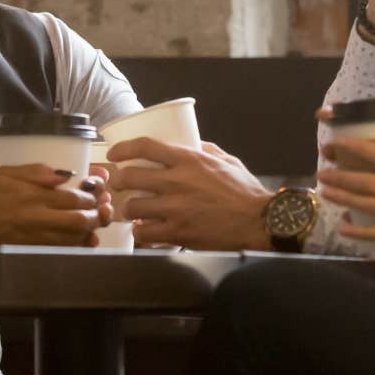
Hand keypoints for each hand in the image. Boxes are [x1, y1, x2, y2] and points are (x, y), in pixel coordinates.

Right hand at [0, 165, 102, 248]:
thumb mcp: (3, 173)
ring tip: (95, 222)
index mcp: (29, 196)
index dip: (92, 192)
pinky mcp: (25, 252)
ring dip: (89, 231)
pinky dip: (74, 246)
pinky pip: (58, 252)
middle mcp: (33, 219)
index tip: (98, 186)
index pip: (72, 196)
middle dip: (97, 213)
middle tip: (102, 206)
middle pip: (79, 220)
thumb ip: (35, 172)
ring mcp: (30, 239)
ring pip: (72, 239)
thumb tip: (65, 174)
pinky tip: (79, 240)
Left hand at [109, 138, 270, 250]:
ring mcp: (176, 208)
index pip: (145, 146)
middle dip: (120, 181)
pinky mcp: (178, 232)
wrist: (260, 222)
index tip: (114, 153)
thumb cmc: (245, 192)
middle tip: (121, 185)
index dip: (123, 148)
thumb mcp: (226, 160)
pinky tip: (144, 230)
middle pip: (130, 176)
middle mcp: (178, 182)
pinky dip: (140, 232)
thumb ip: (205, 149)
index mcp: (189, 160)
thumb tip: (190, 142)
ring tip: (132, 210)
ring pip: (132, 206)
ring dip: (128, 208)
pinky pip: (144, 233)